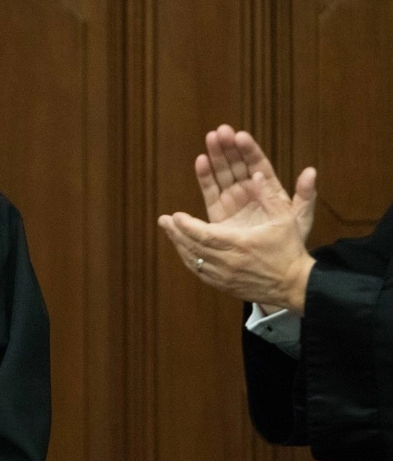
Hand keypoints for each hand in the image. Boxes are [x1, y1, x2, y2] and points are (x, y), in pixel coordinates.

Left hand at [159, 171, 316, 312]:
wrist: (295, 285)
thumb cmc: (289, 250)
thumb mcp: (285, 220)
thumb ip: (269, 196)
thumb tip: (256, 174)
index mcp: (241, 244)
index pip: (205, 235)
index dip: (187, 226)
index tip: (175, 215)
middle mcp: (229, 262)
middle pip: (194, 248)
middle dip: (176, 233)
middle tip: (164, 220)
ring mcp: (225, 276)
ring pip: (193, 261)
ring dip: (179, 245)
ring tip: (169, 231)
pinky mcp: (224, 286)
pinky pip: (200, 272)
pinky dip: (189, 259)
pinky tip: (183, 249)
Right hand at [195, 124, 316, 241]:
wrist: (270, 269)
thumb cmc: (289, 244)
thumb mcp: (300, 219)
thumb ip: (305, 196)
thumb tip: (310, 171)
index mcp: (269, 190)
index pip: (258, 164)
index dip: (249, 150)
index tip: (241, 136)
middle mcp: (249, 191)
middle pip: (237, 165)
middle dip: (229, 147)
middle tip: (221, 131)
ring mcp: (233, 200)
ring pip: (222, 173)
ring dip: (216, 156)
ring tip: (210, 138)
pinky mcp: (218, 213)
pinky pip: (210, 192)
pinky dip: (205, 176)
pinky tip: (201, 161)